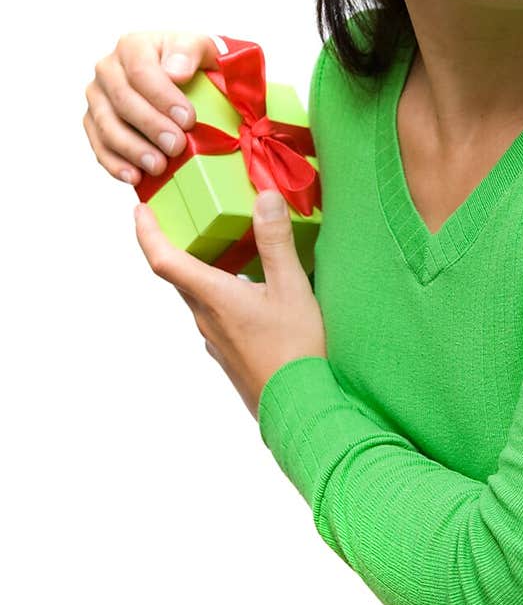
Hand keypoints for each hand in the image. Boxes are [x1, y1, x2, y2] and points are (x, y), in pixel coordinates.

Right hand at [83, 30, 219, 186]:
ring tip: (158, 166)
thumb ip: (190, 51)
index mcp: (132, 47)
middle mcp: (108, 69)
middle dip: (151, 126)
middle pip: (123, 100)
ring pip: (107, 126)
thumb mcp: (202, 48)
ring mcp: (97, 97)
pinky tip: (134, 176)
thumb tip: (175, 72)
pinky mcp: (94, 123)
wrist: (181, 78)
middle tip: (177, 146)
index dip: (162, 97)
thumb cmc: (191, 64)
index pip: (141, 71)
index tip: (187, 119)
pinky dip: (115, 164)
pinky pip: (99, 146)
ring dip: (133, 149)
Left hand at [134, 188, 327, 420]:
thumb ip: (275, 241)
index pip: (164, 260)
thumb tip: (263, 196)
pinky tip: (252, 294)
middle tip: (185, 218)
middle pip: (180, 276)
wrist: (300, 408)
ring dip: (204, 271)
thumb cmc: (294, 351)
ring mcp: (216, 340)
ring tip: (226, 250)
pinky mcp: (230, 354)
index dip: (147, 233)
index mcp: (213, 297)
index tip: (139, 211)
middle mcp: (206, 318)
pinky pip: (217, 316)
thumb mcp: (291, 288)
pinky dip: (223, 294)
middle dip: (177, 246)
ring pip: (200, 297)